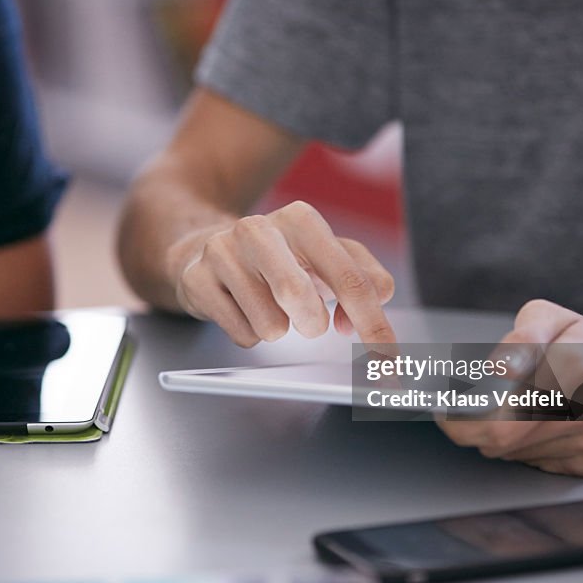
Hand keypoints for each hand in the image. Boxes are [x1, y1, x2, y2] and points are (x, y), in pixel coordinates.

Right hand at [167, 201, 395, 346]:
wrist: (203, 249)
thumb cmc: (278, 258)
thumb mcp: (325, 256)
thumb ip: (363, 276)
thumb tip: (368, 308)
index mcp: (300, 220)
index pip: (350, 279)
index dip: (373, 325)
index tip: (387, 361)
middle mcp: (258, 229)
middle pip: (300, 297)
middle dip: (312, 324)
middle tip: (309, 322)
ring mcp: (221, 253)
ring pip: (270, 325)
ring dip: (277, 329)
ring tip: (266, 306)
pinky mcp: (196, 280)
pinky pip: (241, 334)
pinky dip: (250, 334)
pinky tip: (240, 309)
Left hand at [438, 299, 582, 476]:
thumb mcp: (552, 318)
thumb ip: (520, 339)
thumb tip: (498, 369)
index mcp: (573, 371)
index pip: (498, 418)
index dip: (461, 421)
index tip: (444, 410)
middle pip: (501, 443)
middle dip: (472, 429)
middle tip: (461, 411)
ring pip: (515, 455)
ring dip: (500, 436)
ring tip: (512, 406)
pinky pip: (537, 462)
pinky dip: (525, 445)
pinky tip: (538, 422)